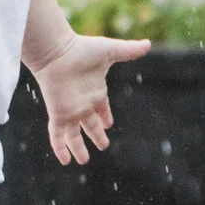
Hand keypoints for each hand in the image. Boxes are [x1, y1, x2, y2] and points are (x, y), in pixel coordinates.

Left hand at [29, 34, 151, 165]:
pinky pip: (58, 135)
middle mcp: (82, 103)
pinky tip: (64, 160)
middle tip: (103, 146)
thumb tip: (148, 44)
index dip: (104, 116)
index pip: (101, 108)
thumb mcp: (110, 51)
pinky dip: (60, 148)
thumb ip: (129, 50)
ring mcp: (70, 110)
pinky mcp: (58, 114)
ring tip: (83, 161)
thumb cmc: (82, 50)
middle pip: (90, 124)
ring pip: (74, 135)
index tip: (108, 124)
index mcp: (95, 91)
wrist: (57, 51)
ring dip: (78, 148)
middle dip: (96, 135)